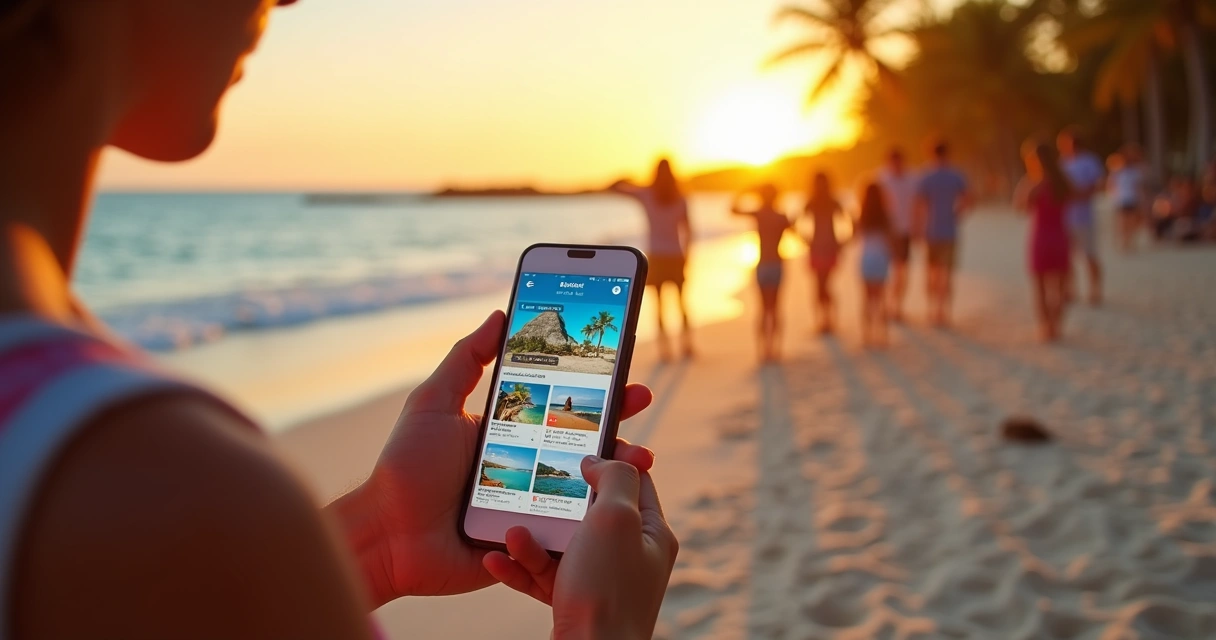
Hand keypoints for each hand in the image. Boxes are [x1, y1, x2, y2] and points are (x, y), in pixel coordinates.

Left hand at [330, 311, 656, 606]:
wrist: (387, 538)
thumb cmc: (406, 468)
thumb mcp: (434, 403)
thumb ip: (466, 359)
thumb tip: (500, 314)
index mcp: (510, 430)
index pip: (561, 403)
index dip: (594, 387)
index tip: (622, 367)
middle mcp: (528, 464)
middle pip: (584, 442)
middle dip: (619, 421)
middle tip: (640, 400)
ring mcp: (534, 504)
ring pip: (587, 488)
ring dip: (619, 472)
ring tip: (638, 458)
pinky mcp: (533, 542)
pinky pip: (571, 532)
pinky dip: (596, 521)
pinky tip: (615, 505)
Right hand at [482, 458, 677, 638]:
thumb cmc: (607, 591)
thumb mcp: (616, 518)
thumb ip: (613, 478)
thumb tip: (599, 460)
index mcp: (650, 533)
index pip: (634, 480)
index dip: (607, 458)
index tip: (575, 444)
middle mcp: (631, 557)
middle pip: (589, 512)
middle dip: (554, 503)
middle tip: (529, 489)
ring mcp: (603, 582)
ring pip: (562, 546)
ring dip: (531, 538)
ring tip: (507, 534)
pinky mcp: (576, 604)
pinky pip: (544, 577)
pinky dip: (521, 568)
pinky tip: (494, 561)